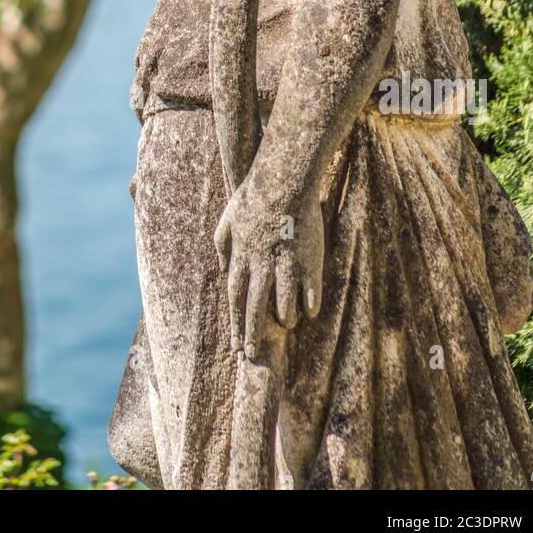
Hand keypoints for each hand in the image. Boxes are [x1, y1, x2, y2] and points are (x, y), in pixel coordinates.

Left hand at [214, 179, 324, 359]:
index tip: (235, 345)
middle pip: (254, 309)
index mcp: (240, 257)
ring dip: (283, 319)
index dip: (235, 323)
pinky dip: (308, 306)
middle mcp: (261, 266)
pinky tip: (308, 311)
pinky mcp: (309, 260)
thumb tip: (224, 268)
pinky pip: (310, 294)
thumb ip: (223, 245)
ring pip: (283, 306)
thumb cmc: (254, 194)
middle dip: (252, 335)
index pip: (234, 299)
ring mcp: (286, 264)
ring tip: (285, 324)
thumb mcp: (228, 218)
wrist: (284, 178)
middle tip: (253, 354)